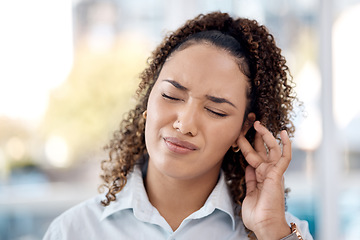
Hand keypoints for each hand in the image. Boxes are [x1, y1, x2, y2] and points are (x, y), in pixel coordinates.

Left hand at [238, 120, 290, 239]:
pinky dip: (285, 145)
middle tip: (249, 122)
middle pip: (261, 148)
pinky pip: (284, 157)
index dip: (245, 144)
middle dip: (255, 135)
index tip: (239, 133)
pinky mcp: (277, 174)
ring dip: (265, 136)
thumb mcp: (248, 192)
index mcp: (259, 175)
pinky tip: (284, 133)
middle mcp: (267, 171)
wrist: (264, 224)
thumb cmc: (256, 213)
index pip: (252, 155)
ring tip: (258, 123)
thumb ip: (249, 179)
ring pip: (271, 149)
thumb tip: (247, 168)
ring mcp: (273, 172)